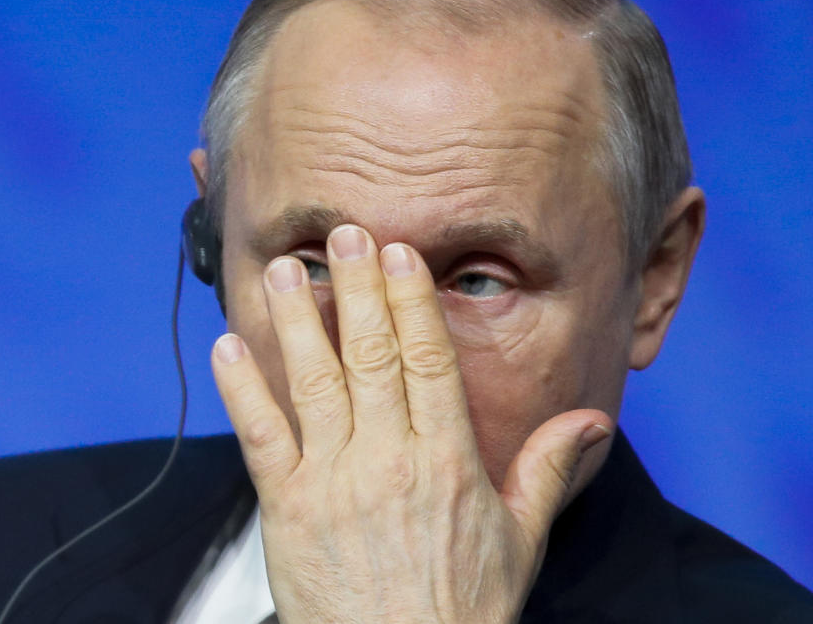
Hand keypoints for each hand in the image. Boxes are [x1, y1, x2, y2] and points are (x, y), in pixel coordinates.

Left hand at [211, 224, 611, 623]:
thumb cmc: (459, 612)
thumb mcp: (520, 541)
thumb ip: (547, 470)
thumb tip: (590, 422)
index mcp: (447, 461)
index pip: (428, 360)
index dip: (410, 300)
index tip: (397, 256)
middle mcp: (389, 460)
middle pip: (372, 354)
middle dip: (356, 287)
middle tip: (344, 234)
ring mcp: (334, 482)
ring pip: (315, 381)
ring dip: (297, 319)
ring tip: (282, 269)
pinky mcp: (288, 509)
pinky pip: (261, 437)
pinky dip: (243, 388)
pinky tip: (230, 345)